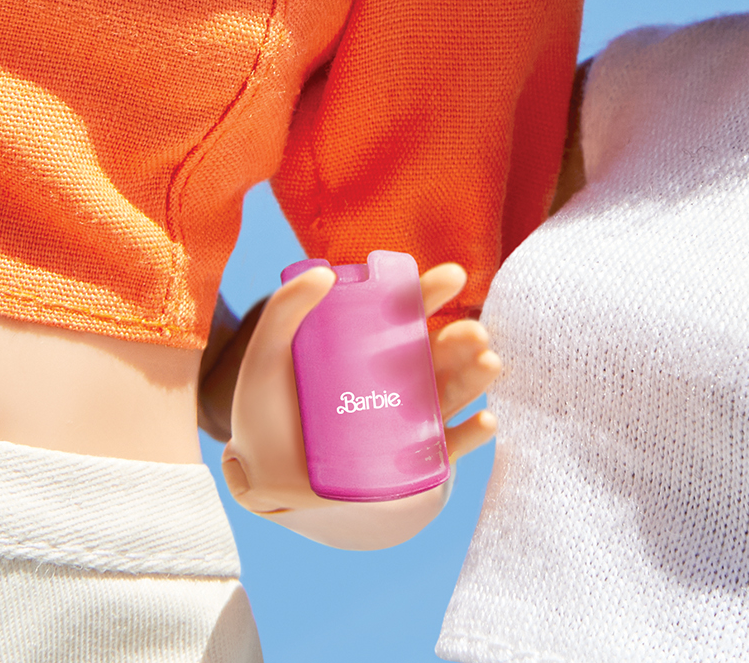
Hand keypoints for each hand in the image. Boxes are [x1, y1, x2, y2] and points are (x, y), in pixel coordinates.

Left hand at [219, 261, 499, 548]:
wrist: (260, 476)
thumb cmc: (264, 410)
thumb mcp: (267, 355)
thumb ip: (284, 311)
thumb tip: (324, 272)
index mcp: (372, 346)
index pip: (408, 312)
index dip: (432, 292)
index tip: (451, 276)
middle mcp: (398, 377)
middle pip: (441, 351)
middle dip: (464, 338)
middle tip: (474, 333)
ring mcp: (409, 418)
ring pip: (454, 392)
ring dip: (477, 377)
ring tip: (488, 365)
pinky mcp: (412, 459)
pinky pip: (450, 447)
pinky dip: (473, 434)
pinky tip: (485, 422)